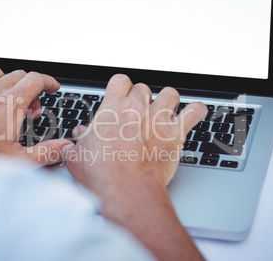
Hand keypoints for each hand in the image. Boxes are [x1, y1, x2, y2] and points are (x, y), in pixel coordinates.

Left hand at [0, 66, 72, 163]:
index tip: (54, 88)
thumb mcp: (19, 160)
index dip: (49, 81)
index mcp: (10, 104)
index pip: (36, 79)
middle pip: (19, 75)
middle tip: (31, 110)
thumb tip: (65, 148)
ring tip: (8, 101)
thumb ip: (46, 152)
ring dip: (6, 82)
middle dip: (31, 88)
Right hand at [62, 74, 206, 260]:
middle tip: (139, 112)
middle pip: (144, 88)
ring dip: (168, 100)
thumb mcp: (79, 158)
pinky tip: (195, 112)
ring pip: (170, 94)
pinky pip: (194, 112)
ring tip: (165, 110)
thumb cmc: (104, 176)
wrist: (127, 191)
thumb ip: (77, 143)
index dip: (121, 88)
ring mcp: (158, 118)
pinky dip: (197, 110)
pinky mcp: (176, 133)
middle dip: (142, 98)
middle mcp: (136, 108)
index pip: (120, 81)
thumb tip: (76, 139)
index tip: (121, 96)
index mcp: (112, 109)